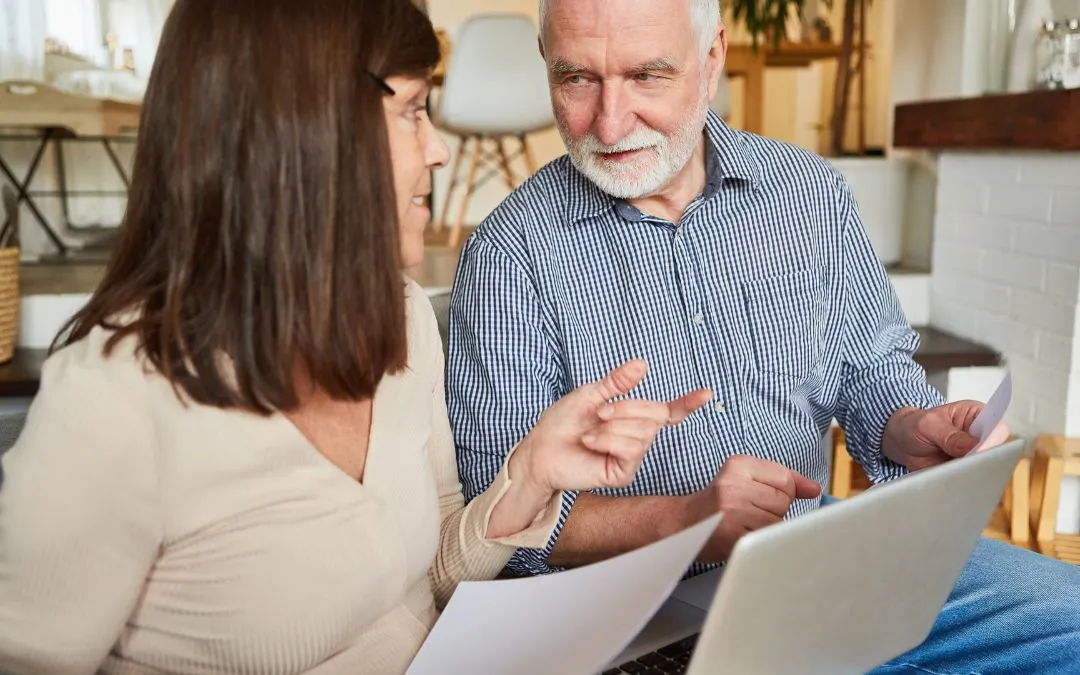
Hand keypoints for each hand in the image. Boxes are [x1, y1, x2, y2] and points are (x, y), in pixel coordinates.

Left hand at [513, 359, 712, 493]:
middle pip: (655, 414)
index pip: (666, 412)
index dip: (687, 403)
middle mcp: (636, 438)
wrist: (540, 451)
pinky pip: (631, 448)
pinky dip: (608, 439)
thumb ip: (617, 382)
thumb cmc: (561, 424)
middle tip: (598, 413)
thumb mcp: (590, 394)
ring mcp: (631, 457)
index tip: (707, 393)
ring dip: (612, 425)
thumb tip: (642, 364)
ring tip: (591, 431)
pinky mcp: (623, 473)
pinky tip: (590, 442)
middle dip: (626, 408)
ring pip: (643, 432)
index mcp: (631, 418)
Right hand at [682, 455, 820, 561]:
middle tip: (748, 513)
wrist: (682, 524)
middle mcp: (733, 484)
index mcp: (738, 465)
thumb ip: (782, 480)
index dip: (781, 494)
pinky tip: (742, 535)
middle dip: (773, 512)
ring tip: (745, 525)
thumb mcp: (745, 480)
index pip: (785, 479)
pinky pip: (766, 539)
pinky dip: (760, 542)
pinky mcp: (732, 534)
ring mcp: (732, 510)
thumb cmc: (717, 503)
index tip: (762, 499)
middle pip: (783, 501)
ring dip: (767, 528)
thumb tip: (814, 488)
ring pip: (777, 521)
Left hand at [882, 402, 1009, 470]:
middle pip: (995, 452)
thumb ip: (950, 436)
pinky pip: (970, 479)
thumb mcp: (929, 425)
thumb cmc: (916, 426)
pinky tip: (950, 481)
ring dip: (971, 473)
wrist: (901, 441)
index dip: (991, 442)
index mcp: (977, 415)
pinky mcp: (966, 471)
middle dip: (982, 461)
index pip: (996, 429)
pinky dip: (962, 482)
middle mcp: (981, 436)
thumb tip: (973, 446)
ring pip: (984, 468)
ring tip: (952, 474)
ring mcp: (974, 455)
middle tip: (964, 467)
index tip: (978, 453)